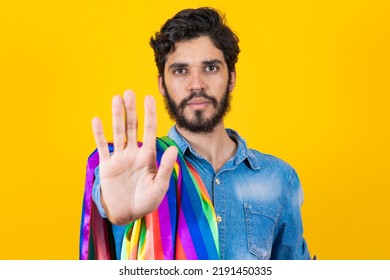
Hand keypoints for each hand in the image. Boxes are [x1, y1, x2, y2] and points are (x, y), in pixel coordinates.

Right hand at [92, 90, 177, 224]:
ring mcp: (120, 158)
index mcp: (148, 156)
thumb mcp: (160, 186)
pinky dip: (99, 134)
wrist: (128, 214)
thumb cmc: (147, 201)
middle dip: (131, 110)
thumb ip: (165, 167)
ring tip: (116, 99)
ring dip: (117, 116)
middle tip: (129, 92)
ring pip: (118, 132)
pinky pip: (103, 147)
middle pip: (132, 127)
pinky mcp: (107, 166)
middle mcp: (133, 153)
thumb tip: (175, 148)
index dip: (150, 115)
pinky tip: (97, 120)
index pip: (150, 131)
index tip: (149, 98)